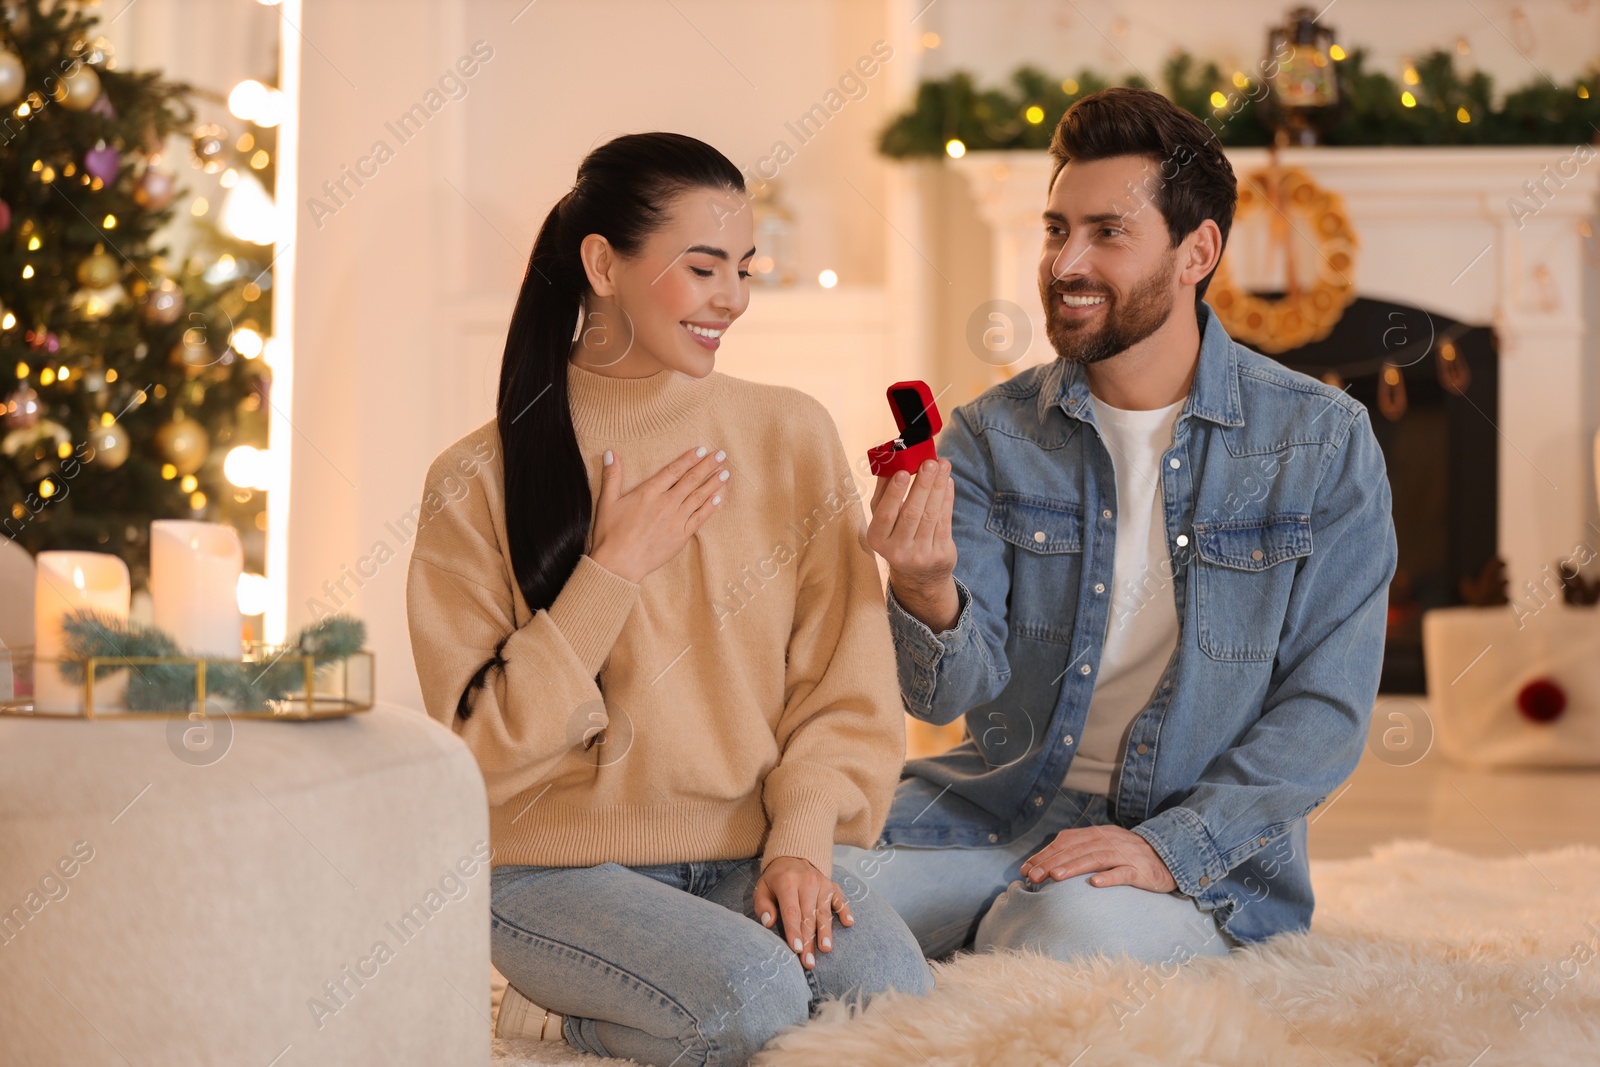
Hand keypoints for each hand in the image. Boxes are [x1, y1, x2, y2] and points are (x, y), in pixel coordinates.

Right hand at [589, 445, 728, 582]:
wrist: (619, 564)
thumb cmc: (610, 534)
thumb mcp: (607, 502)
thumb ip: (612, 476)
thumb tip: (610, 452)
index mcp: (648, 493)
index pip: (673, 471)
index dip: (689, 459)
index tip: (701, 450)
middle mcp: (666, 503)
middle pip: (690, 480)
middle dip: (707, 466)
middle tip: (721, 455)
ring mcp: (675, 520)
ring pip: (698, 498)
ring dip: (713, 484)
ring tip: (725, 473)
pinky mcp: (681, 536)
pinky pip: (699, 519)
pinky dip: (710, 508)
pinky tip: (718, 499)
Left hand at [752, 857, 854, 969]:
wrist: (793, 856)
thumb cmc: (775, 879)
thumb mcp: (762, 888)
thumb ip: (763, 905)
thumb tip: (768, 922)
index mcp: (787, 882)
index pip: (791, 911)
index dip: (794, 931)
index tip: (796, 949)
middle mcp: (807, 882)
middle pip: (808, 916)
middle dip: (809, 940)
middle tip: (808, 961)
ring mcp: (822, 884)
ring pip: (824, 912)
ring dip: (825, 932)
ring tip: (826, 949)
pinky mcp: (833, 886)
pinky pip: (840, 900)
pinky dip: (845, 911)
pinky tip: (849, 923)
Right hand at [866, 459, 958, 630]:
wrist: (918, 575)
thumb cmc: (897, 536)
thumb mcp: (882, 520)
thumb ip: (884, 492)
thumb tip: (890, 461)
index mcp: (877, 539)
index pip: (885, 515)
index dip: (895, 493)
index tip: (903, 472)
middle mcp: (896, 550)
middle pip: (912, 513)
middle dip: (923, 485)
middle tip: (930, 462)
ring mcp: (920, 555)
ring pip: (930, 515)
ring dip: (938, 487)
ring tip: (943, 465)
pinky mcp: (940, 554)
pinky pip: (944, 522)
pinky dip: (947, 499)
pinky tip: (947, 482)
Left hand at [1019, 823, 1177, 892]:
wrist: (1169, 857)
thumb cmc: (1129, 856)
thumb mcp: (1104, 848)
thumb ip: (1080, 852)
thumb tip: (1047, 866)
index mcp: (1098, 834)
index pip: (1066, 842)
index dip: (1045, 854)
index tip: (1026, 869)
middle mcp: (1109, 841)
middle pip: (1076, 850)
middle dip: (1052, 862)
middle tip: (1033, 877)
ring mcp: (1125, 855)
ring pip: (1096, 858)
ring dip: (1074, 867)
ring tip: (1056, 877)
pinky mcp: (1141, 870)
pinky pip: (1124, 873)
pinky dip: (1109, 877)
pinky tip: (1095, 884)